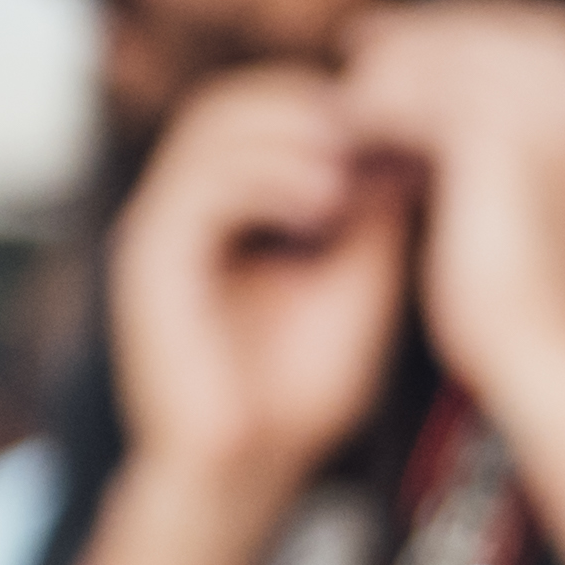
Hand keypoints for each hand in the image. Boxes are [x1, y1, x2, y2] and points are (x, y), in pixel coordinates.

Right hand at [103, 67, 413, 504]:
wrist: (249, 464)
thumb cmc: (305, 381)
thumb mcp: (361, 275)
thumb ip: (375, 208)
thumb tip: (415, 134)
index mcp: (231, 197)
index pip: (269, 104)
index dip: (334, 100)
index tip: (400, 121)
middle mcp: (187, 200)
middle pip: (235, 99)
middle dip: (310, 104)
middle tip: (378, 128)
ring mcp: (161, 224)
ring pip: (211, 128)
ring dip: (289, 134)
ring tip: (352, 168)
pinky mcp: (149, 259)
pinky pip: (197, 188)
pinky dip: (263, 180)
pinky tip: (323, 206)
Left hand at [330, 0, 564, 564]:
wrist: (558, 371)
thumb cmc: (544, 314)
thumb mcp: (550, 213)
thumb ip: (529, 149)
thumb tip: (460, 98)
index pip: (554, 35)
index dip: (480, 26)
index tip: (420, 39)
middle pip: (512, 27)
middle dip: (434, 29)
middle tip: (365, 42)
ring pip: (465, 53)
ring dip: (401, 64)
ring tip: (352, 88)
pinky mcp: (509, 146)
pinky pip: (431, 93)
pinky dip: (387, 100)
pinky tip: (356, 123)